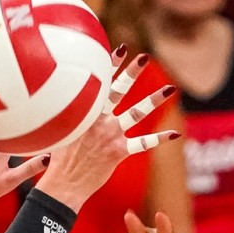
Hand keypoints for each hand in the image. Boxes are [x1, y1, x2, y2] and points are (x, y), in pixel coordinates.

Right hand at [36, 50, 179, 211]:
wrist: (63, 184)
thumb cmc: (57, 160)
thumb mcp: (58, 130)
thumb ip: (69, 114)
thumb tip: (63, 99)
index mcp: (84, 112)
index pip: (99, 83)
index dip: (110, 64)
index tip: (120, 48)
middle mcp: (100, 120)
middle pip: (119, 91)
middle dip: (132, 73)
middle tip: (144, 58)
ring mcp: (111, 135)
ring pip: (137, 113)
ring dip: (154, 100)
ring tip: (171, 88)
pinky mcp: (119, 152)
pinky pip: (143, 143)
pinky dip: (159, 138)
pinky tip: (175, 133)